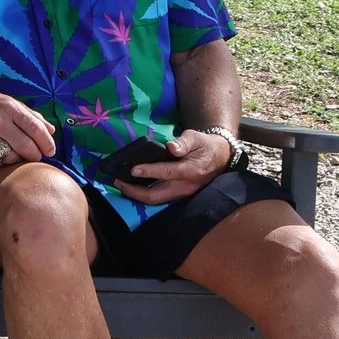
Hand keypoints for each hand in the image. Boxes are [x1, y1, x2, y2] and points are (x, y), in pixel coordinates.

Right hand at [0, 87, 57, 169]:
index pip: (36, 129)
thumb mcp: (10, 101)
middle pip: (26, 146)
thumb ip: (32, 115)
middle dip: (35, 155)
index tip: (50, 151)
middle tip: (37, 156)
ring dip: (20, 160)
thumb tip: (51, 130)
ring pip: (11, 157)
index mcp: (10, 108)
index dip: (47, 143)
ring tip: (19, 155)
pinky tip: (4, 157)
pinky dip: (4, 164)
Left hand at [111, 129, 231, 206]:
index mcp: (190, 170)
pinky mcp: (179, 195)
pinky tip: (133, 187)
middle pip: (156, 195)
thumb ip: (183, 142)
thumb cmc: (205, 146)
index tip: (133, 169)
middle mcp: (185, 186)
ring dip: (137, 195)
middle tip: (118, 182)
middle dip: (135, 192)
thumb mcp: (196, 138)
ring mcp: (182, 193)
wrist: (220, 158)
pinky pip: (159, 199)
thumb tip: (171, 146)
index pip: (166, 172)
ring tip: (122, 185)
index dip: (149, 171)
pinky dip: (144, 195)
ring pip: (156, 200)